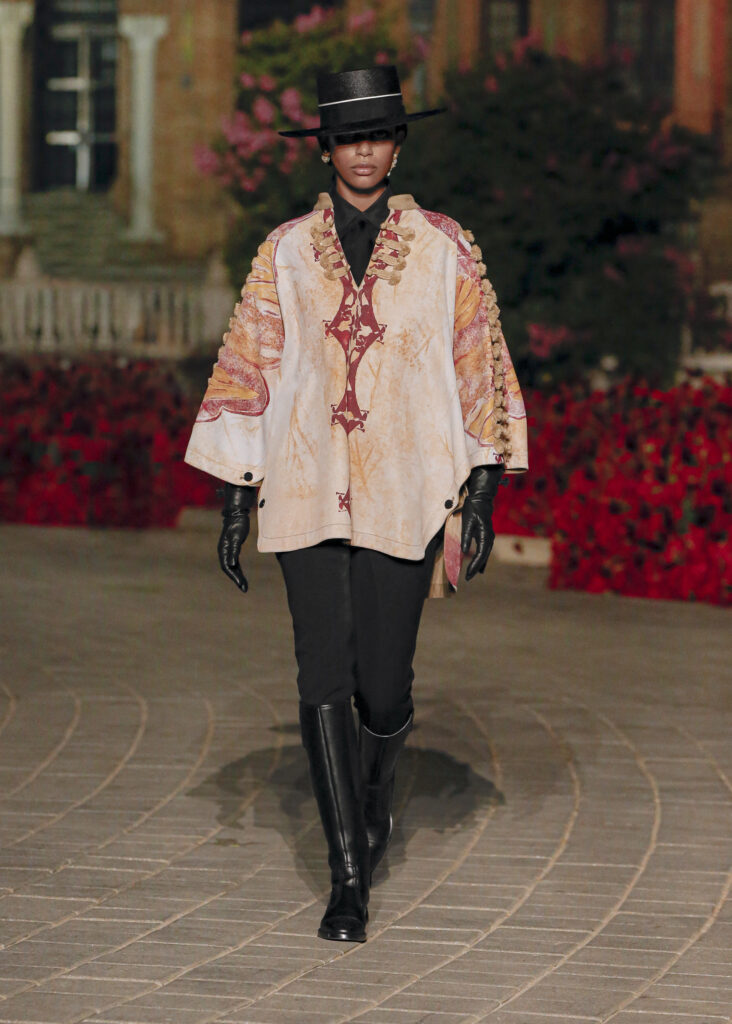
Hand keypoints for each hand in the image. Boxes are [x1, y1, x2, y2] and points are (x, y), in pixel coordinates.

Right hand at [218, 483, 256, 592]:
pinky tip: (242, 574)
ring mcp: (227, 550)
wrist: (238, 514)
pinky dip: (238, 569)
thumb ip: (234, 551)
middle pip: (229, 569)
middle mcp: (224, 551)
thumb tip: (230, 565)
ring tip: (244, 585)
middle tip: (244, 588)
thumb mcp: (237, 538)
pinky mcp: (233, 548)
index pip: (227, 567)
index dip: (233, 577)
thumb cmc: (238, 525)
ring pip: (231, 567)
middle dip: (236, 579)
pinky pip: (234, 562)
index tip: (240, 584)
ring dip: (237, 575)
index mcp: (223, 550)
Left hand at [460, 465, 503, 580]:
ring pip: (485, 554)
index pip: (481, 555)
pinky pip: (484, 550)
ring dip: (479, 564)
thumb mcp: (467, 521)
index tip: (468, 574)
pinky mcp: (486, 535)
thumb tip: (464, 552)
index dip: (474, 565)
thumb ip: (466, 537)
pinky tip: (479, 566)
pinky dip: (482, 558)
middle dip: (476, 568)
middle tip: (468, 578)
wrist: (481, 498)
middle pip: (484, 557)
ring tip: (472, 574)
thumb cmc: (473, 508)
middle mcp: (489, 538)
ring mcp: (489, 537)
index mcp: (485, 536)